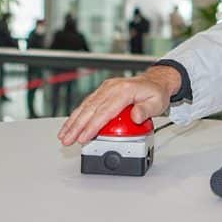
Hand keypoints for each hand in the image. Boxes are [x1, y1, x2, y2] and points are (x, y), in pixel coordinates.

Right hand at [57, 66, 180, 145]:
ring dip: (73, 121)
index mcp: (124, 90)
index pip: (104, 111)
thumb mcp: (157, 102)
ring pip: (85, 106)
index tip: (84, 137)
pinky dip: (77, 115)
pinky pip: (87, 104)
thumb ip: (146, 110)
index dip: (92, 126)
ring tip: (63, 135)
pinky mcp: (103, 92)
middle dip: (76, 126)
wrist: (155, 81)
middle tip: (67, 140)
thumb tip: (136, 117)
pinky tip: (71, 125)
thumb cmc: (156, 93)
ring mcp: (106, 88)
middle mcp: (112, 87)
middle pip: (90, 109)